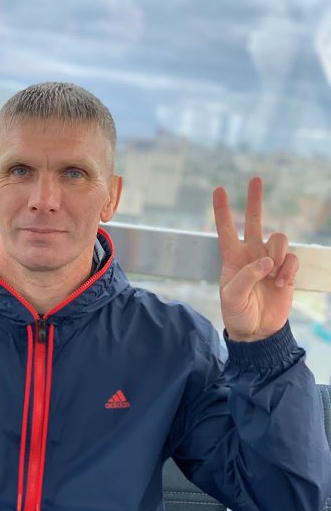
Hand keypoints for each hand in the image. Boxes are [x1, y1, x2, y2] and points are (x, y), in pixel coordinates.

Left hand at [213, 177, 298, 341]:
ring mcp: (270, 261)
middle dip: (254, 201)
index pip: (225, 230)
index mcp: (232, 258)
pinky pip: (292, 258)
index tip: (219, 189)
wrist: (257, 330)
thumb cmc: (237, 313)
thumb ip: (246, 276)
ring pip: (278, 239)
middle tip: (255, 180)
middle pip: (254, 221)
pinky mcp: (286, 271)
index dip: (222, 210)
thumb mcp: (232, 296)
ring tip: (273, 276)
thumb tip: (266, 261)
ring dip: (278, 254)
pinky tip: (282, 283)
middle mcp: (251, 254)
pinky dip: (289, 269)